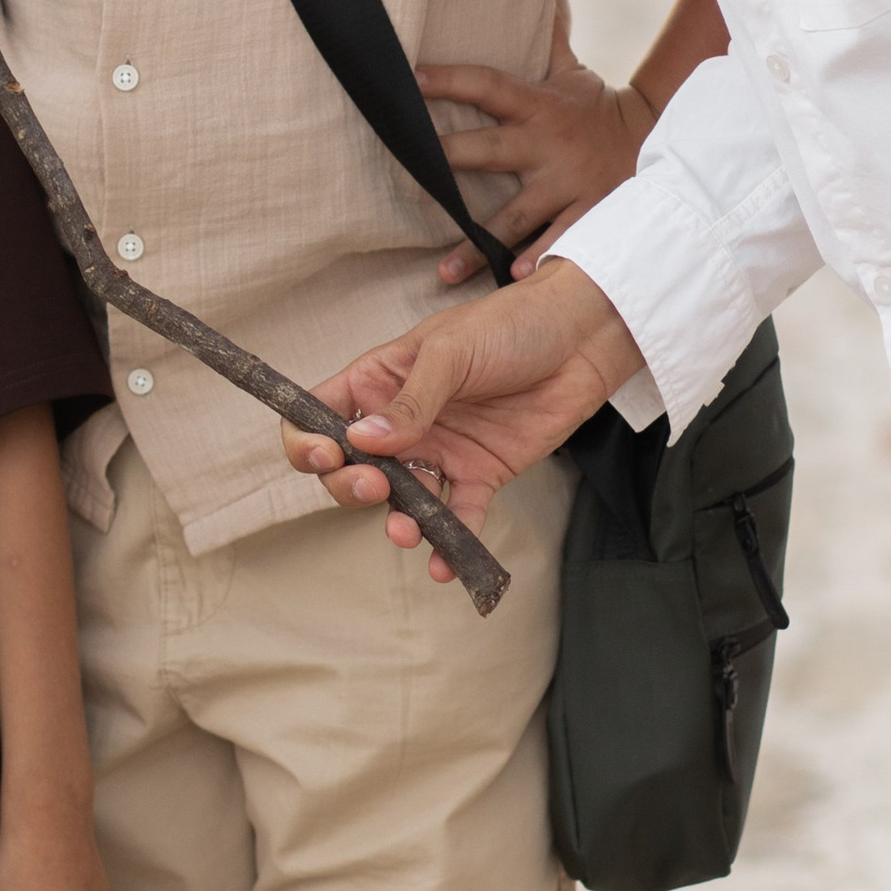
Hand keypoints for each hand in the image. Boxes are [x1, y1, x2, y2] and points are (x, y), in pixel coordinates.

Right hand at [283, 259, 645, 569]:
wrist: (581, 336)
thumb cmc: (511, 324)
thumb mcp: (452, 351)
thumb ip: (411, 401)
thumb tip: (361, 440)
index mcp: (380, 381)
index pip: (319, 416)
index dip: (309, 442)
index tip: (327, 455)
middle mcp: (403, 422)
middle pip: (351, 469)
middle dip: (350, 486)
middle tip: (374, 484)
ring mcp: (440, 452)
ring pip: (401, 501)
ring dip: (397, 521)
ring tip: (407, 529)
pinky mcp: (480, 475)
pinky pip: (458, 518)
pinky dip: (450, 543)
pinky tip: (444, 566)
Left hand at [419, 15, 654, 286]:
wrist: (660, 140)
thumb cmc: (597, 108)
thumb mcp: (572, 70)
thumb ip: (548, 34)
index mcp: (537, 106)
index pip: (487, 85)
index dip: (451, 80)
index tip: (411, 79)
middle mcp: (546, 145)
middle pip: (489, 150)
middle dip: (450, 158)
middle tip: (411, 167)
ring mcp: (566, 184)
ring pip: (515, 215)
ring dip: (478, 243)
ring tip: (443, 272)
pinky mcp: (588, 214)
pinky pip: (560, 241)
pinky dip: (540, 259)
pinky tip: (515, 277)